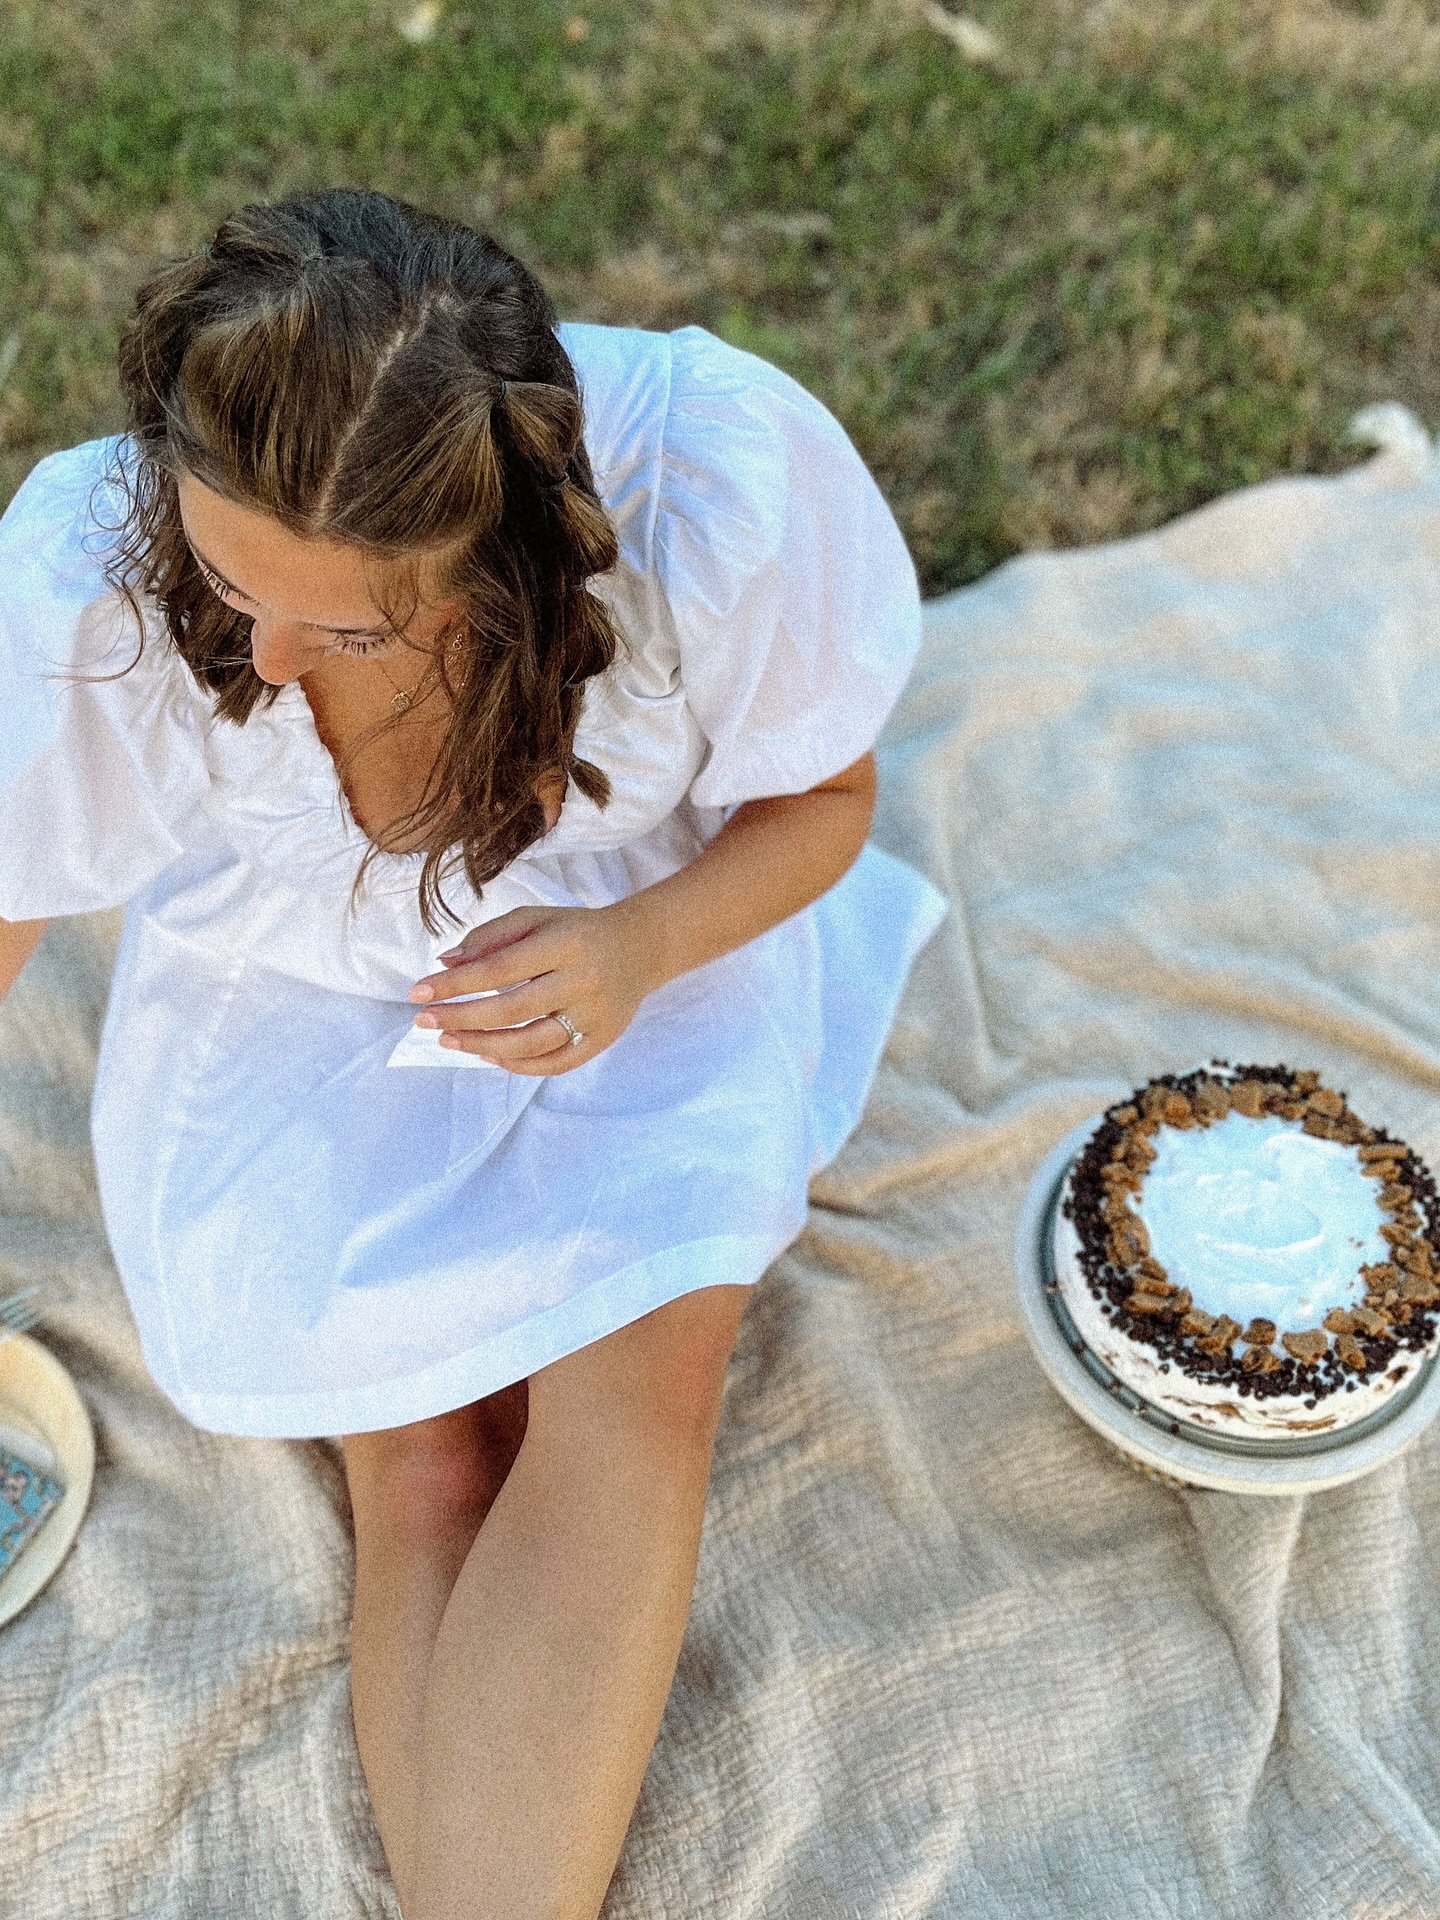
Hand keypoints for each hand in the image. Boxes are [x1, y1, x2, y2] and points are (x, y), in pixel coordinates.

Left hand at [407, 902, 653, 1074]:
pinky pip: (556, 1064)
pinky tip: (490, 1056)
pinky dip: (519, 1065)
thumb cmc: (576, 931)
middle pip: (511, 1010)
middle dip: (461, 1018)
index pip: (498, 969)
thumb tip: (445, 964)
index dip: (455, 984)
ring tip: (451, 1040)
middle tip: (426, 1022)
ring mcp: (594, 1016)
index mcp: (563, 944)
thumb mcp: (535, 918)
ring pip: (531, 1043)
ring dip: (483, 1046)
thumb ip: (489, 937)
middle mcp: (581, 981)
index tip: (418, 992)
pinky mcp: (602, 1040)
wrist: (640, 948)